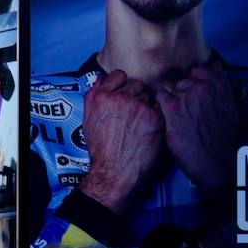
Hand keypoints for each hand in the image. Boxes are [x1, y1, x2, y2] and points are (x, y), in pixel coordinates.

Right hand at [78, 69, 163, 211]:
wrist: (114, 171)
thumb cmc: (101, 149)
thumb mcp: (88, 120)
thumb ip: (93, 97)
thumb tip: (102, 79)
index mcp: (101, 97)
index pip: (119, 75)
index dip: (122, 85)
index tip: (123, 94)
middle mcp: (120, 98)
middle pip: (136, 84)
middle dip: (135, 96)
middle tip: (131, 115)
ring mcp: (139, 106)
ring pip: (149, 96)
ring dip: (146, 106)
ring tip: (138, 124)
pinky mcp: (155, 117)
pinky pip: (159, 108)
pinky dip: (156, 117)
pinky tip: (147, 129)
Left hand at [156, 61, 237, 193]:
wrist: (213, 160)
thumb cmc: (221, 139)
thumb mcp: (228, 110)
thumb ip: (218, 93)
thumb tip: (210, 83)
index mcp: (220, 86)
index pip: (198, 71)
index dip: (191, 82)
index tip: (189, 93)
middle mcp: (205, 87)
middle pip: (181, 82)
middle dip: (179, 95)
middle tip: (182, 112)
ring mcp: (188, 96)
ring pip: (170, 90)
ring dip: (169, 102)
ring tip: (175, 119)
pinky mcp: (172, 107)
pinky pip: (159, 98)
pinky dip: (159, 107)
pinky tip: (165, 119)